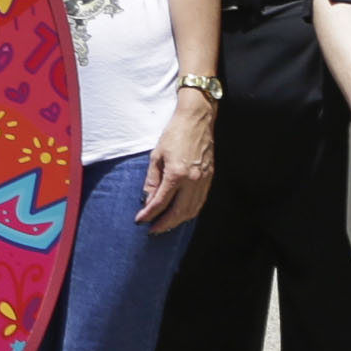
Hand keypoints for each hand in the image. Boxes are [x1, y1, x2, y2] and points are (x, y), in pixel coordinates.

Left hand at [139, 103, 215, 230]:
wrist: (197, 120)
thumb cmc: (175, 134)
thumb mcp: (156, 155)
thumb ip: (152, 180)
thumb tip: (148, 199)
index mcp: (176, 175)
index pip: (160, 202)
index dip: (149, 214)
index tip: (140, 221)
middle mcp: (192, 181)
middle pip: (178, 213)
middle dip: (164, 224)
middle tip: (152, 230)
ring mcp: (203, 181)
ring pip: (192, 211)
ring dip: (178, 221)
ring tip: (165, 225)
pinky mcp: (210, 178)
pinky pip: (200, 202)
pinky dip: (190, 212)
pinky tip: (181, 214)